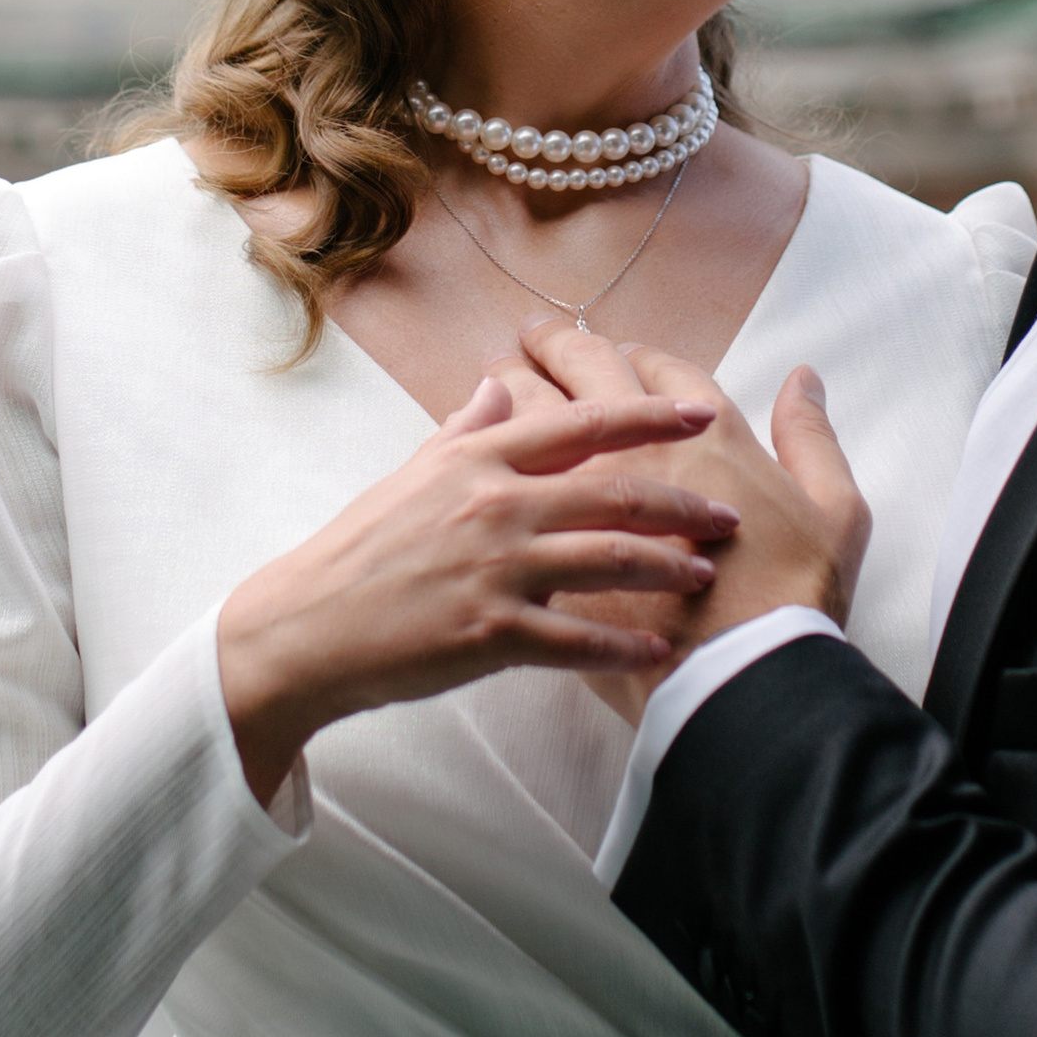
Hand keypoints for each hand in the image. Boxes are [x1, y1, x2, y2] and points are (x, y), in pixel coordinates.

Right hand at [216, 379, 741, 807]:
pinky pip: (575, 638)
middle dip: (683, 500)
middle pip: (613, 490)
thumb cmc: (362, 548)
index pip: (582, 424)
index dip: (649, 415)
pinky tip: (658, 651)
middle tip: (729, 512)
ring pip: (606, 559)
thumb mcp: (413, 472)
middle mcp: (494, 504)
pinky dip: (623, 646)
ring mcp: (494, 569)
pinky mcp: (489, 632)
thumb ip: (468, 429)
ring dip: (667, 567)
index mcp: (478, 459)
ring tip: (707, 575)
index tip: (703, 411)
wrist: (307, 625)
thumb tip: (503, 384)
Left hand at [503, 319, 871, 723]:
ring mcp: (586, 492)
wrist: (740, 680)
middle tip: (534, 336)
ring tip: (497, 375)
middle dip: (558, 346)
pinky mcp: (551, 538)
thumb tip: (804, 377)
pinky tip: (481, 458)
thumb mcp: (834, 512)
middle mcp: (639, 447)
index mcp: (708, 434)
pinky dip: (491, 456)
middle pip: (586, 370)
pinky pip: (508, 481)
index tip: (617, 351)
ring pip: (534, 412)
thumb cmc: (794, 599)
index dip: (634, 355)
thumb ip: (812, 437)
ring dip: (514, 384)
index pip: (659, 369)